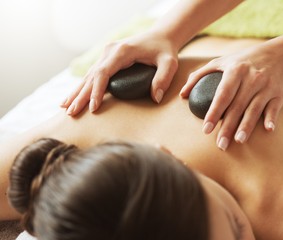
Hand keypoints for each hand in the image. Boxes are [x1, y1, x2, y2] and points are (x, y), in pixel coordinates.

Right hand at [62, 30, 178, 115]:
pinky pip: (92, 75)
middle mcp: (110, 51)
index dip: (96, 91)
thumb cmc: (165, 50)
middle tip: (71, 113)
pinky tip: (72, 98)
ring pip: (88, 75)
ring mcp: (106, 54)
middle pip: (91, 76)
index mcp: (122, 51)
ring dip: (77, 92)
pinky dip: (82, 87)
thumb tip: (155, 98)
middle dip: (81, 95)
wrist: (160, 36)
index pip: (104, 73)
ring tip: (65, 108)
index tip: (92, 108)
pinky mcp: (107, 59)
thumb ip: (163, 79)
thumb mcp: (170, 63)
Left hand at [180, 42, 282, 150]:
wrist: (279, 54)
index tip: (206, 129)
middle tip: (220, 144)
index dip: (214, 112)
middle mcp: (252, 78)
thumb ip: (199, 75)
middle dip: (228, 126)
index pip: (223, 94)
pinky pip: (274, 107)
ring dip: (247, 125)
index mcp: (236, 70)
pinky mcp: (279, 93)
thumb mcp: (222, 62)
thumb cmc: (244, 61)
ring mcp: (266, 86)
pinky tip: (268, 129)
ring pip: (255, 109)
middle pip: (238, 106)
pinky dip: (271, 118)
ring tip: (238, 140)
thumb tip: (182, 95)